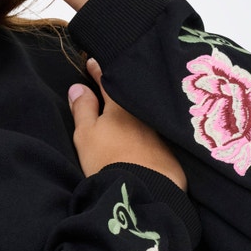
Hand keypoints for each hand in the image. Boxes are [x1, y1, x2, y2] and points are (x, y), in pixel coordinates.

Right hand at [68, 60, 186, 190]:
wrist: (145, 190)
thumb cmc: (108, 159)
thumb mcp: (86, 134)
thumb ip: (83, 109)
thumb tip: (77, 87)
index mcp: (120, 105)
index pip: (107, 80)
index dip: (97, 70)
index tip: (92, 60)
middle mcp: (143, 112)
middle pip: (131, 94)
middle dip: (122, 85)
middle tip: (116, 75)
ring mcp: (160, 130)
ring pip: (146, 111)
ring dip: (138, 106)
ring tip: (132, 104)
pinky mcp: (173, 149)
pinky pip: (160, 130)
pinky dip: (151, 126)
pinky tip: (148, 131)